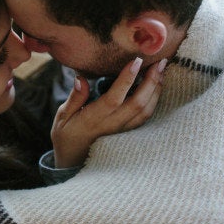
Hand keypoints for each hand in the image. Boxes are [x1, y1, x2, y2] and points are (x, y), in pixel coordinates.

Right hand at [51, 57, 166, 167]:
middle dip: (151, 81)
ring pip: (145, 111)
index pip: (113, 98)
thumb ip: (74, 98)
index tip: (136, 61)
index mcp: (93, 119)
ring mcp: (122, 131)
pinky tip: (157, 87)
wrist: (73, 163)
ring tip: (161, 71)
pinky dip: (154, 101)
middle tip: (160, 61)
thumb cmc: (66, 136)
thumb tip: (80, 78)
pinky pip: (145, 118)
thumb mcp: (62, 117)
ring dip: (156, 90)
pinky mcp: (128, 134)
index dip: (126, 79)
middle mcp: (111, 126)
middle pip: (137, 103)